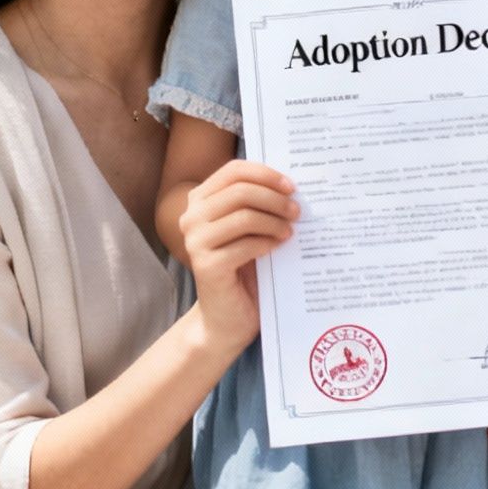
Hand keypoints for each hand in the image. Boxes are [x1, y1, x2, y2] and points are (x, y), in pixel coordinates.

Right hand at [180, 160, 296, 349]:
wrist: (226, 317)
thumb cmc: (242, 269)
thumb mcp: (249, 229)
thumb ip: (258, 204)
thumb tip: (291, 184)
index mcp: (199, 201)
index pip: (233, 171)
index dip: (265, 174)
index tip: (290, 186)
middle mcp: (191, 217)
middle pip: (240, 191)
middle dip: (274, 198)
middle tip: (297, 211)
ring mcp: (195, 241)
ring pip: (244, 215)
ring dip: (274, 221)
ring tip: (290, 231)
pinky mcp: (206, 265)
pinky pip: (246, 244)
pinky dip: (267, 243)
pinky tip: (278, 247)